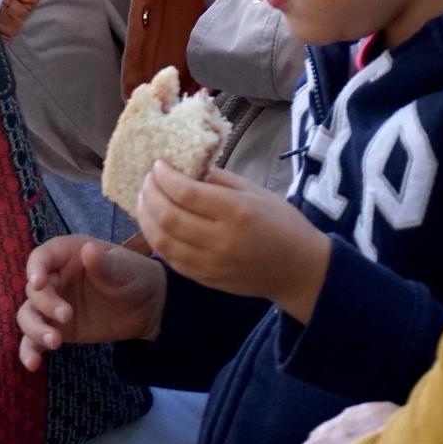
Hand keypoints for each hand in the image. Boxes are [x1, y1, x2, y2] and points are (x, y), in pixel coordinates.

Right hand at [16, 235, 166, 371]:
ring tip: (55, 342)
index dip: (35, 268)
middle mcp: (54, 278)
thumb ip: (105, 263)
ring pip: (28, 315)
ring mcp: (52, 305)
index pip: (42, 257)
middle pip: (33, 290)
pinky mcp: (56, 329)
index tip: (38, 283)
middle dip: (44, 304)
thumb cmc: (134, 276)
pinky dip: (30, 350)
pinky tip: (33, 363)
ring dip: (34, 328)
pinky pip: (34, 339)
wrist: (146, 308)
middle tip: (68, 316)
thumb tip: (88, 250)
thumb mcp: (124, 269)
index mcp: (67, 255)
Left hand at [136, 163, 331, 322]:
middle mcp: (220, 240)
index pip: (187, 193)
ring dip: (146, 217)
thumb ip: (219, 180)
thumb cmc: (282, 224)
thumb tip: (186, 168)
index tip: (158, 164)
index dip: (165, 177)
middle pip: (169, 217)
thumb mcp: (256, 191)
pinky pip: (171, 259)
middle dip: (150, 194)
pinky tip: (154, 224)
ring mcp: (211, 264)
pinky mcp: (206, 279)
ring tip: (144, 199)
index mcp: (236, 212)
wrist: (298, 270)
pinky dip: (156, 239)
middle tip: (147, 179)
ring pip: (163, 241)